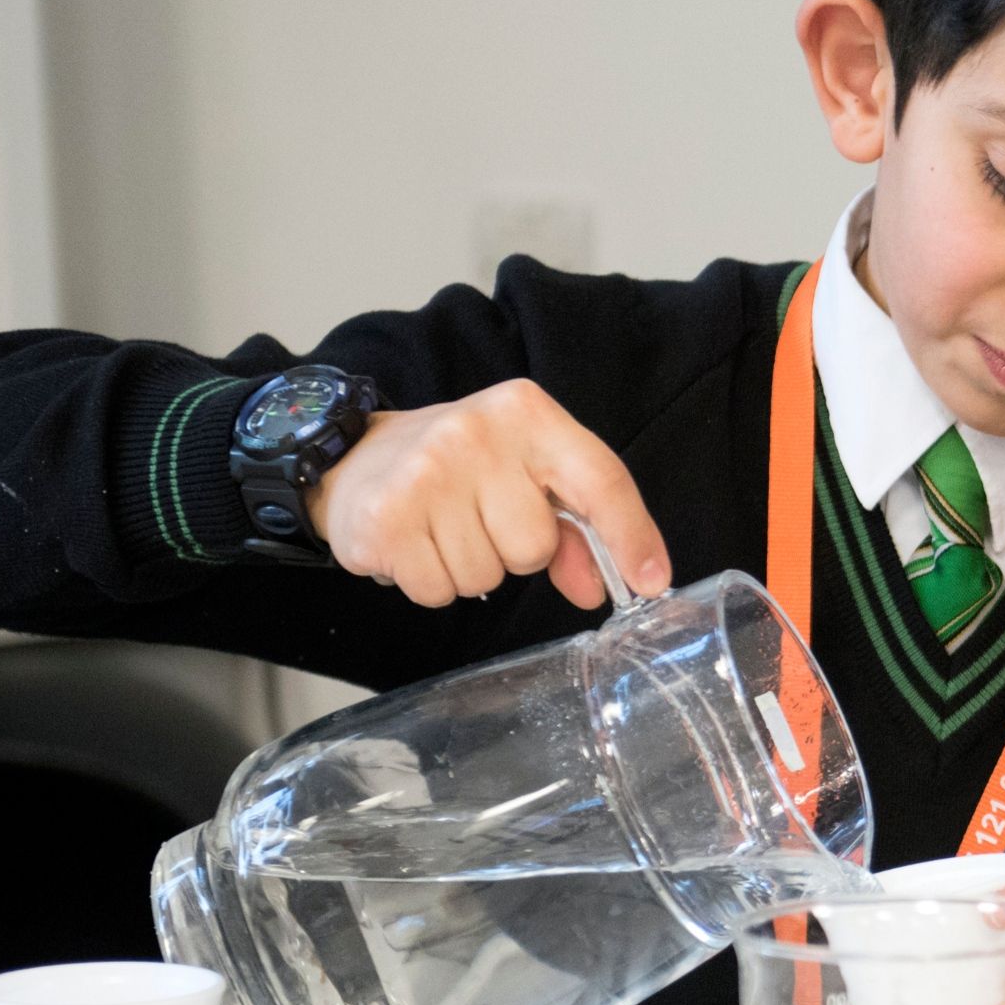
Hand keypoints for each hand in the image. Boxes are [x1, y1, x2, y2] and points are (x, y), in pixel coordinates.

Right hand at [306, 379, 669, 609]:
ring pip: (486, 576)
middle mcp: (476, 434)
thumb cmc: (457, 468)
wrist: (353, 457)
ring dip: (470, 569)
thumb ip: (572, 528)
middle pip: (535, 545)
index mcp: (526, 412)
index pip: (599, 479)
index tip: (652, 582)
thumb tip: (604, 587)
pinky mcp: (385, 519)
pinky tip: (414, 545)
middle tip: (478, 520)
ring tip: (442, 529)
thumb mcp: (521, 472)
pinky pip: (438, 592)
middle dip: (514, 552)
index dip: (631, 536)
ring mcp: (425, 474)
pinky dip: (431, 583)